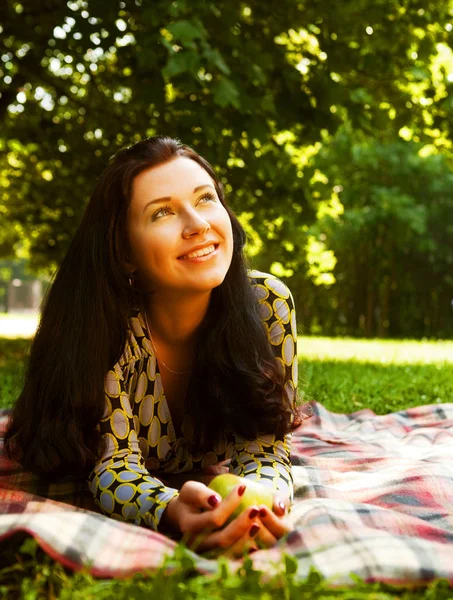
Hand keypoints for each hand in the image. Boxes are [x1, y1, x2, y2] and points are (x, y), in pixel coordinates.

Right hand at [161, 480, 291, 557]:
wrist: (182, 518)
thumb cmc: (189, 500)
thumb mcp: (190, 490)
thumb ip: (200, 494)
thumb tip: (216, 501)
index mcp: (189, 527)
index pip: (214, 518)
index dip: (229, 504)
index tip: (242, 487)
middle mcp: (197, 544)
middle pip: (222, 540)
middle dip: (241, 525)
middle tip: (255, 509)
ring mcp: (206, 554)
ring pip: (229, 553)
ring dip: (245, 539)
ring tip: (258, 524)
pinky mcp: (215, 559)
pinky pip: (232, 558)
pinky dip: (244, 550)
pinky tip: (256, 541)